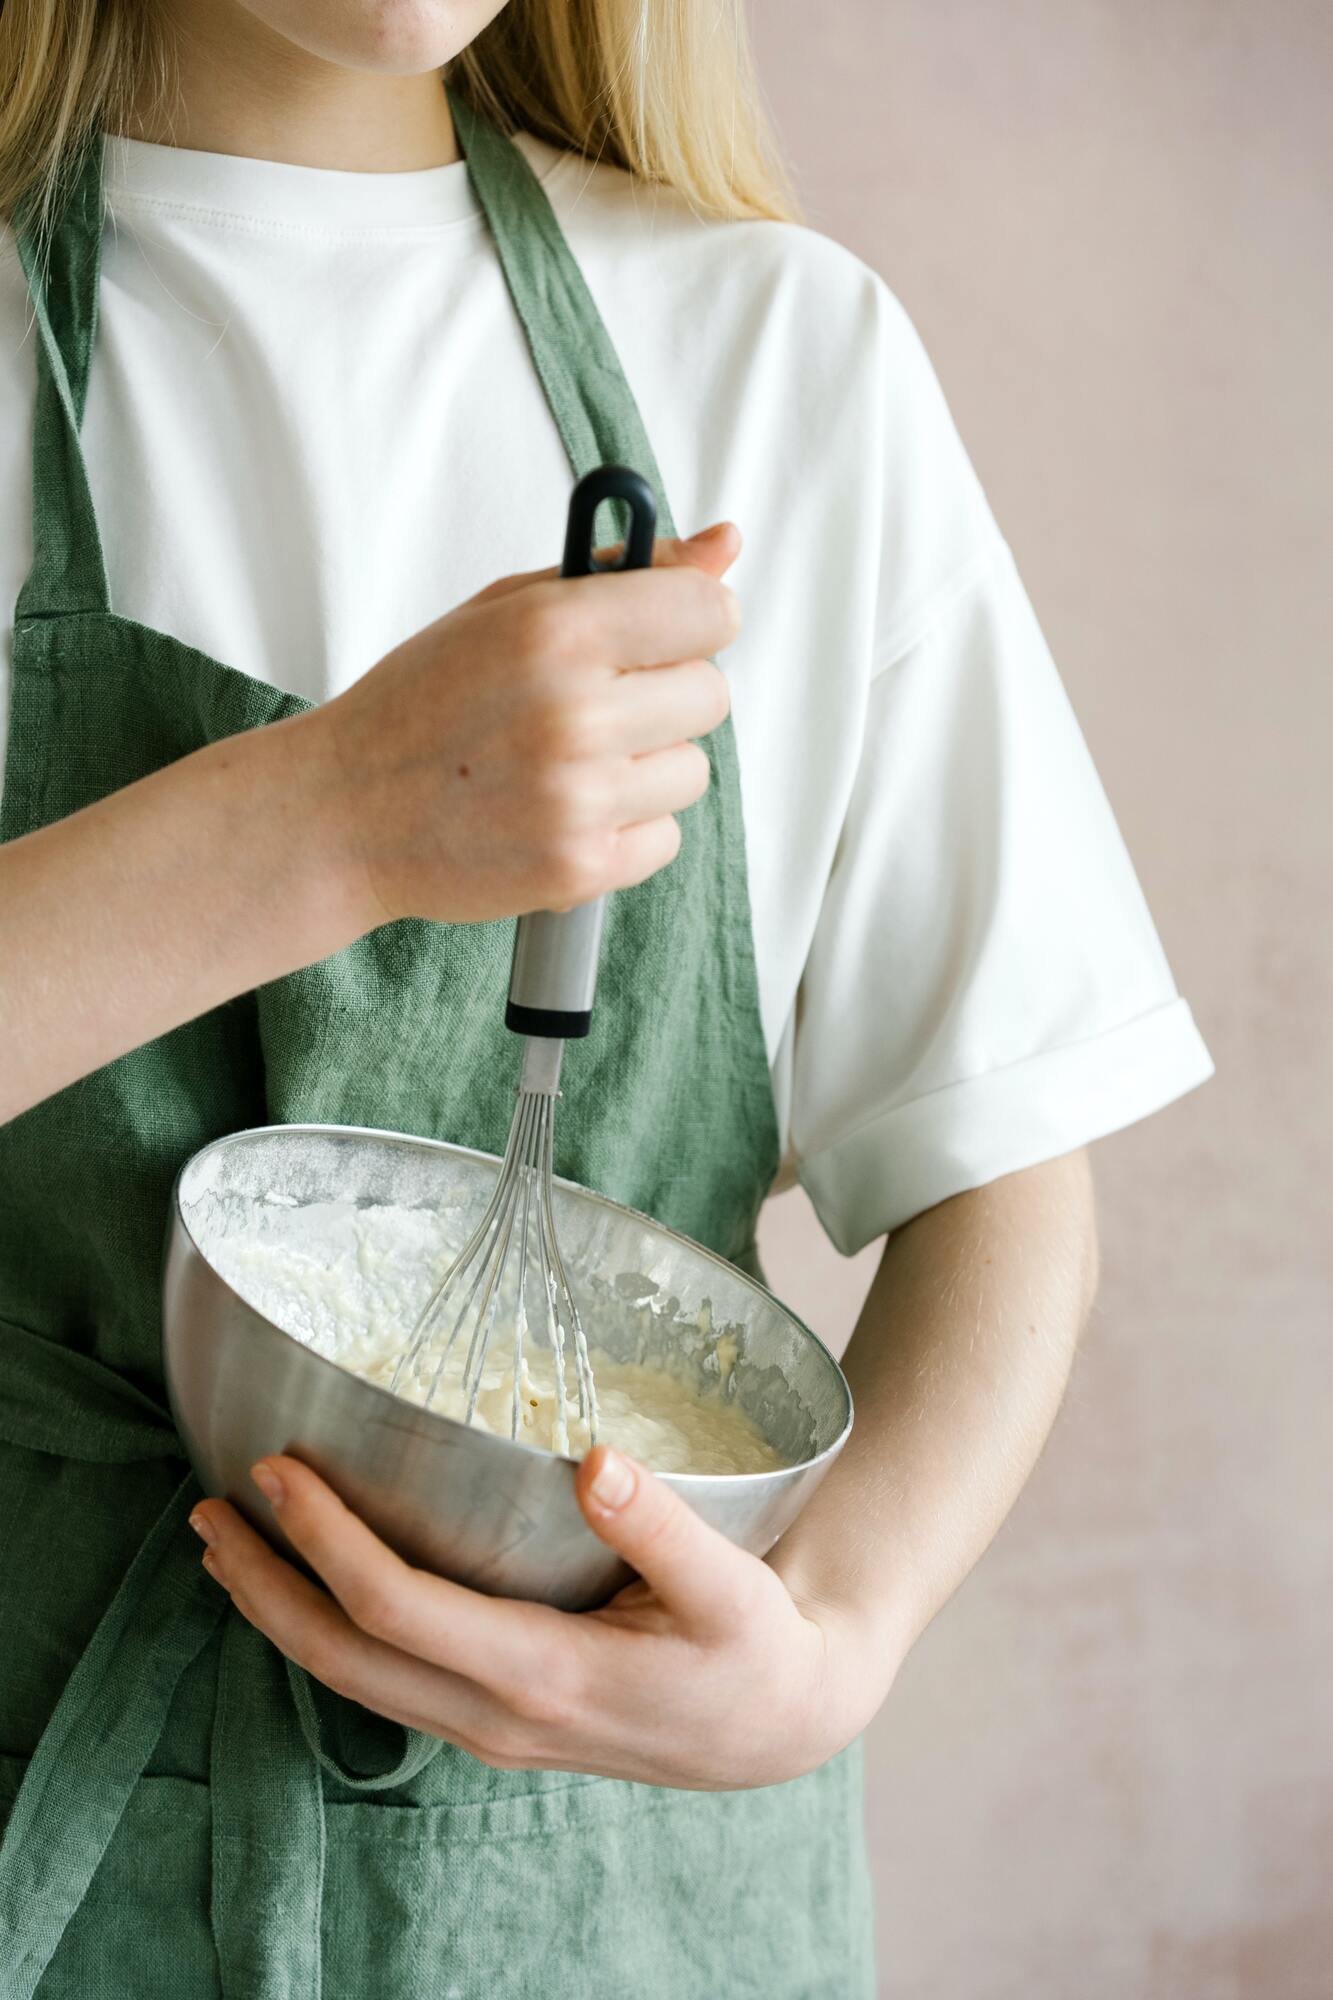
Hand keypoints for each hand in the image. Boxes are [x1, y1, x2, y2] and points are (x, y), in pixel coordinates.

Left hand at [187, 1443, 896, 1789]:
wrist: (780, 1727)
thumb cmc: (756, 1648)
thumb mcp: (731, 1589)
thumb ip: (664, 1527)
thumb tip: (599, 1461)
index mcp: (545, 1674)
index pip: (398, 1610)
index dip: (326, 1542)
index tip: (275, 1471)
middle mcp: (497, 1714)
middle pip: (342, 1659)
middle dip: (263, 1586)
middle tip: (204, 1512)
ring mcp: (488, 1727)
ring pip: (352, 1680)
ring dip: (279, 1615)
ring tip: (225, 1548)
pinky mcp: (494, 1718)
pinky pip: (384, 1681)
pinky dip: (328, 1632)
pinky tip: (309, 1589)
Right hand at [300, 524, 740, 932]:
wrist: (344, 813)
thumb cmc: (420, 704)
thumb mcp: (506, 609)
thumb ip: (623, 573)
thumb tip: (725, 545)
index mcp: (557, 632)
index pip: (709, 612)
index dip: (692, 622)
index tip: (664, 636)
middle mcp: (576, 714)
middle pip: (709, 696)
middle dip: (663, 697)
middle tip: (594, 707)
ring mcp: (581, 798)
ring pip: (691, 771)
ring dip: (646, 767)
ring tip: (569, 765)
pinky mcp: (581, 867)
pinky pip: (665, 839)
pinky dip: (626, 829)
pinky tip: (564, 812)